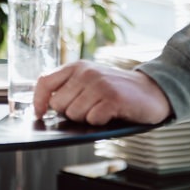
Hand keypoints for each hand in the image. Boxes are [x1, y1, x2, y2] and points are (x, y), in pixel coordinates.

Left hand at [33, 62, 172, 125]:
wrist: (152, 91)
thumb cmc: (117, 91)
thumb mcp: (90, 81)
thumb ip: (69, 88)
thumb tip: (45, 109)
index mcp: (77, 66)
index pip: (45, 81)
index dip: (38, 101)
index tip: (39, 114)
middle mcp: (86, 72)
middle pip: (58, 105)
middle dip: (70, 113)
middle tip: (89, 108)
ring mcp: (100, 84)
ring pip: (74, 114)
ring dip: (87, 118)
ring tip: (101, 110)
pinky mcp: (113, 98)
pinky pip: (92, 119)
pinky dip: (100, 122)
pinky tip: (111, 114)